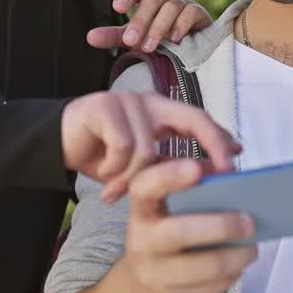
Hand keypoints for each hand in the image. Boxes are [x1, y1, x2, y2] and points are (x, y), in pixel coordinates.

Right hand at [61, 91, 240, 203]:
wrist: (55, 145)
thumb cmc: (101, 154)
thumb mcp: (140, 163)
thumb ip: (169, 163)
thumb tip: (210, 174)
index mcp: (161, 111)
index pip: (201, 119)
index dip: (220, 138)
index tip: (237, 159)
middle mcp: (149, 101)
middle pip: (192, 117)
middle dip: (211, 146)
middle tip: (214, 177)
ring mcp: (126, 101)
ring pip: (149, 148)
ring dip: (132, 178)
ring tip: (116, 192)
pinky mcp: (103, 106)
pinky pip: (122, 146)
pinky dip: (113, 168)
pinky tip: (103, 175)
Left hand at [87, 0, 212, 51]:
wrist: (190, 43)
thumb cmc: (157, 35)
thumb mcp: (134, 36)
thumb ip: (113, 36)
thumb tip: (89, 37)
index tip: (117, 8)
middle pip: (151, 0)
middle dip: (140, 21)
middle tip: (131, 42)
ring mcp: (183, 1)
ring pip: (170, 7)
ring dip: (158, 28)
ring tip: (149, 47)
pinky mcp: (198, 12)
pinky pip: (189, 12)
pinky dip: (181, 25)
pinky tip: (174, 39)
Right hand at [120, 159, 256, 292]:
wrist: (140, 290)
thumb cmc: (166, 238)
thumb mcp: (170, 210)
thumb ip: (197, 185)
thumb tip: (229, 171)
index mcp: (142, 211)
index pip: (144, 187)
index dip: (168, 176)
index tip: (196, 169)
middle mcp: (141, 242)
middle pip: (181, 233)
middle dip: (221, 226)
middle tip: (249, 222)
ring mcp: (153, 276)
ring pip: (206, 267)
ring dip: (237, 256)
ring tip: (251, 248)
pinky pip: (211, 289)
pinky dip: (231, 276)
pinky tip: (236, 267)